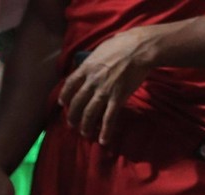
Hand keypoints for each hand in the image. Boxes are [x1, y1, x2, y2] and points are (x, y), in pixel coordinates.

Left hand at [58, 26, 157, 145]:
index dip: (64, 95)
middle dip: (73, 116)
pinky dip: (105, 131)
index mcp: (87, 67)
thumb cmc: (125, 42)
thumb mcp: (103, 47)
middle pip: (77, 103)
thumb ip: (95, 58)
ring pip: (89, 113)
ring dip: (85, 126)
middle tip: (72, 124)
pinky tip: (103, 140)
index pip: (69, 84)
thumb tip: (92, 60)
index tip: (63, 103)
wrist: (142, 47)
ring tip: (84, 133)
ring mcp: (104, 91)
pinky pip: (109, 118)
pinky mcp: (118, 98)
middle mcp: (92, 81)